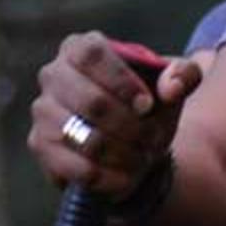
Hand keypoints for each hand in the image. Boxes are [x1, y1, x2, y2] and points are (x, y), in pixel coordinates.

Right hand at [27, 31, 202, 200]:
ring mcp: (43, 111)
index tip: (147, 104)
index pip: (92, 54)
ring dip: (125, 154)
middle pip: (92, 102)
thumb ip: (184, 74)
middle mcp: (53, 74)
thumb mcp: (175, 83)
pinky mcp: (40, 145)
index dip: (122, 81)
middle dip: (131, 126)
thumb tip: (172, 87)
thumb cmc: (150, 102)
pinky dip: (110, 177)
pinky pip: (76, 168)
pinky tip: (127, 177)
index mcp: (81, 48)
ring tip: (144, 156)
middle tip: (153, 138)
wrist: (132, 141)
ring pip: (86, 139)